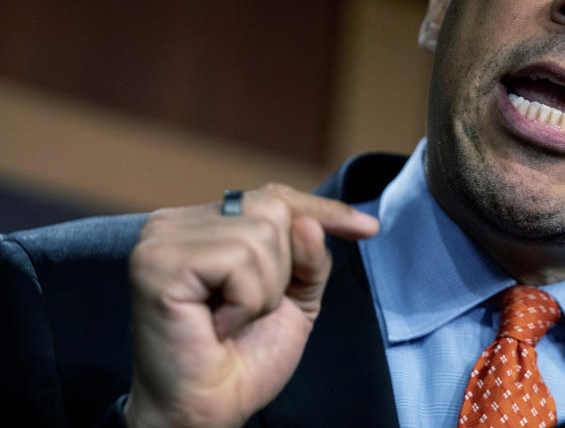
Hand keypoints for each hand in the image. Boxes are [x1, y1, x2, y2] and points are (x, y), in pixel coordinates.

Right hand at [123, 183, 378, 427]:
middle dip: (282, 269)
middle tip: (247, 312)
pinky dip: (246, 301)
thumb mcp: (295, 296)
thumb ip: (309, 255)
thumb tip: (308, 223)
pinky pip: (239, 260)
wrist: (208, 411)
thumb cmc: (243, 357)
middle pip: (272, 210)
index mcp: (202, 224)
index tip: (368, 229)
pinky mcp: (158, 263)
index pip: (272, 196)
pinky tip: (218, 325)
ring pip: (261, 236)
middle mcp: (174, 222)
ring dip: (263, 292)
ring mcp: (161, 239)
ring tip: (231, 320)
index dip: (320, 211)